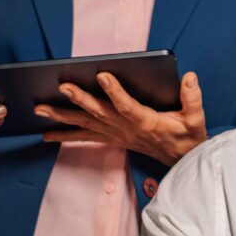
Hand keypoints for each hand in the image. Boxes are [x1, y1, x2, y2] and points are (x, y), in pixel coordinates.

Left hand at [35, 71, 206, 165]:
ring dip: (61, 117)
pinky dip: (64, 135)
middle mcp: (126, 129)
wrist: (181, 160)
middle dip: (79, 99)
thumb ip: (192, 97)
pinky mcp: (113, 138)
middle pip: (99, 113)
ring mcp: (117, 135)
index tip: (104, 74)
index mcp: (146, 122)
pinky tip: (46, 133)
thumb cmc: (187, 137)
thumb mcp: (196, 118)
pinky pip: (85, 137)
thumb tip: (189, 77)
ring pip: (85, 125)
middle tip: (62, 87)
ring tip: (39, 109)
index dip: (115, 91)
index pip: (127, 105)